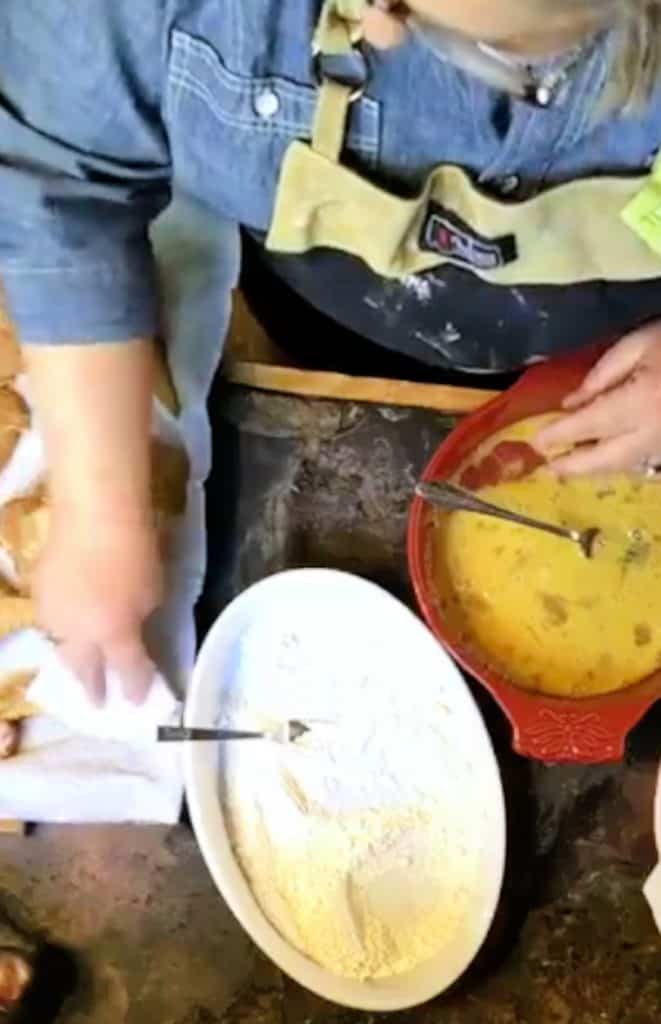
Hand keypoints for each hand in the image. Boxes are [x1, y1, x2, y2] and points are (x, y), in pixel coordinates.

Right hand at [34, 509, 162, 704]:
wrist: (94, 513)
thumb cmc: (136, 550)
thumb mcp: (153, 592)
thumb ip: (141, 620)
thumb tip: (131, 630)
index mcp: (115, 636)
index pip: (128, 673)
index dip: (136, 689)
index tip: (139, 701)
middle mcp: (80, 634)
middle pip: (84, 672)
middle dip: (93, 689)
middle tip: (98, 703)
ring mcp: (54, 614)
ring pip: (61, 648)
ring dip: (74, 659)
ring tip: (80, 665)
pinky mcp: (38, 593)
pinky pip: (51, 621)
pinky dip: (62, 628)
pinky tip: (68, 624)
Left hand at [536, 322, 660, 476]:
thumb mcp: (640, 343)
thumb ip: (603, 375)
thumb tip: (572, 403)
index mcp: (639, 402)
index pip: (588, 425)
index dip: (560, 434)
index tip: (537, 441)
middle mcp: (652, 432)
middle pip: (605, 459)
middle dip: (575, 467)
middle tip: (550, 469)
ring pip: (626, 464)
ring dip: (597, 468)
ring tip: (571, 467)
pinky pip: (644, 460)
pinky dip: (621, 461)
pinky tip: (607, 457)